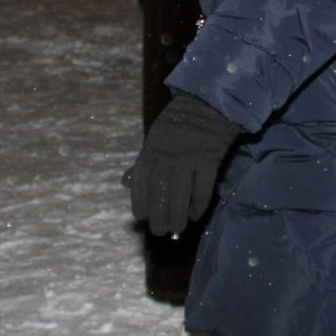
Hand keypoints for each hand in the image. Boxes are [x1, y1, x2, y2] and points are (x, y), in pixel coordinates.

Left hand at [124, 94, 244, 237]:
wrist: (209, 103)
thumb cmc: (180, 122)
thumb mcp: (155, 137)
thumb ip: (143, 161)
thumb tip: (126, 182)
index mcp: (152, 148)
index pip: (141, 178)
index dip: (139, 199)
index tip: (141, 217)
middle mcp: (168, 154)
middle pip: (160, 188)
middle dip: (158, 213)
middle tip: (160, 231)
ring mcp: (189, 156)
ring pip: (180, 191)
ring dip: (177, 213)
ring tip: (178, 228)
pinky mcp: (209, 158)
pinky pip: (203, 186)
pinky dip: (198, 203)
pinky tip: (195, 215)